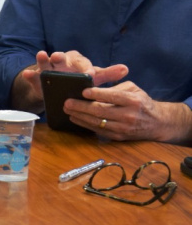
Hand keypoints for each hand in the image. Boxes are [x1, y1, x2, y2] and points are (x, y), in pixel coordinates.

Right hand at [13, 50, 127, 110]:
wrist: (58, 90)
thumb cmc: (78, 81)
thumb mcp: (93, 79)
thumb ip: (107, 74)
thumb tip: (125, 69)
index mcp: (77, 61)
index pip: (83, 62)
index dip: (85, 67)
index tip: (89, 74)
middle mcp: (62, 61)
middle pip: (61, 57)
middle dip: (60, 56)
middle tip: (59, 56)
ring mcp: (47, 68)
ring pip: (45, 61)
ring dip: (43, 59)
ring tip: (41, 55)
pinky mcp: (37, 77)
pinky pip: (32, 74)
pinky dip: (29, 74)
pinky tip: (28, 74)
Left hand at [65, 81, 191, 142]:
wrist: (157, 123)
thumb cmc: (141, 101)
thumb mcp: (133, 89)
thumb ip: (115, 87)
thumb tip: (93, 88)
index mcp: (133, 100)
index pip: (113, 96)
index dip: (97, 94)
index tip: (83, 91)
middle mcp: (129, 115)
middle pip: (101, 111)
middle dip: (82, 106)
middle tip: (67, 102)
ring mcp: (124, 128)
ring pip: (98, 122)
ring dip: (80, 116)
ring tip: (67, 109)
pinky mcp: (119, 137)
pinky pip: (99, 131)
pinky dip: (85, 124)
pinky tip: (75, 118)